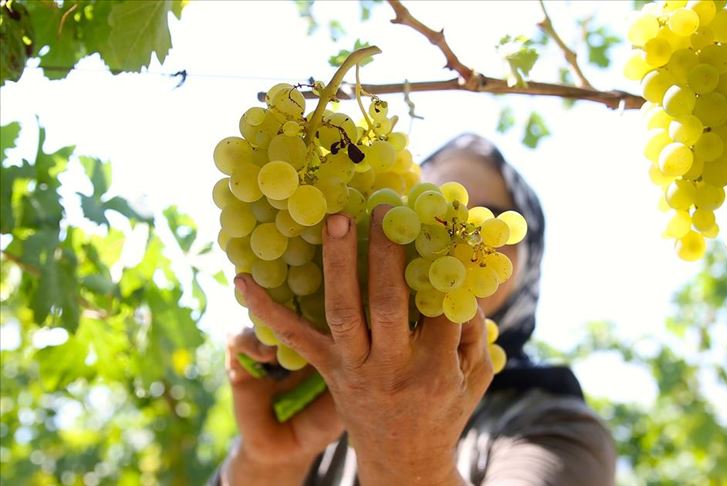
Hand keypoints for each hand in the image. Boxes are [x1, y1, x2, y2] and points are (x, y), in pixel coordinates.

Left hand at [235, 207, 493, 485]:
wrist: (402, 463)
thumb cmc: (445, 411)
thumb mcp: (476, 376)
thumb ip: (472, 328)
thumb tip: (458, 274)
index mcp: (435, 368)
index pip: (441, 306)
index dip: (441, 262)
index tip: (437, 221)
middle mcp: (391, 367)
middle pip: (389, 303)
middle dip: (387, 253)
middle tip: (385, 209)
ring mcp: (353, 368)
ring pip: (343, 311)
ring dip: (338, 262)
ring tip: (336, 219)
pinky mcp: (327, 370)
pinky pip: (294, 338)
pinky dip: (266, 309)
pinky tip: (242, 279)